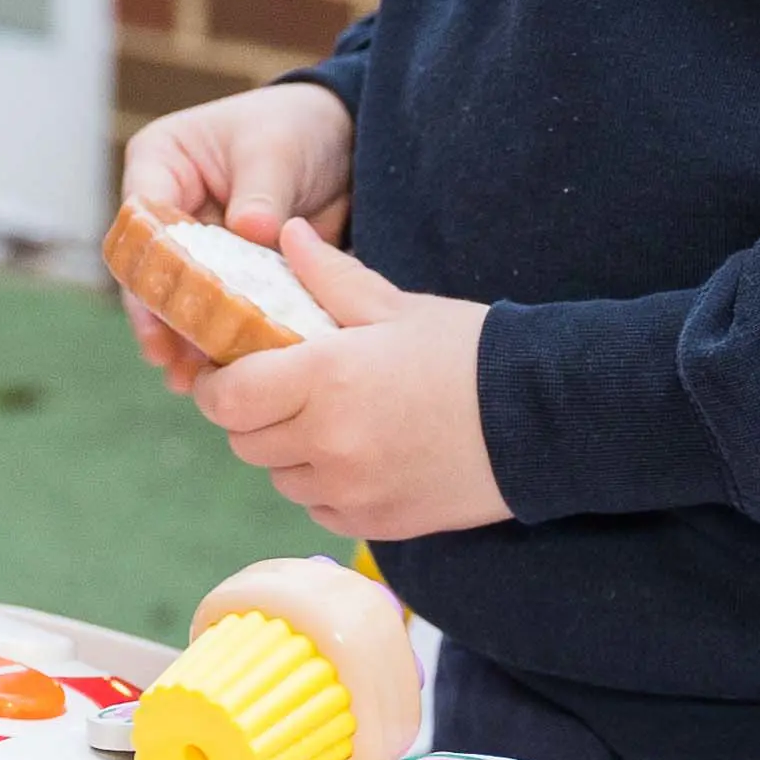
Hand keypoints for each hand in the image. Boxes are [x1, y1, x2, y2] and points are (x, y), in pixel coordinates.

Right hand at [118, 82, 355, 385]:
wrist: (347, 144)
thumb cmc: (298, 127)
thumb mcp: (277, 149)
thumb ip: (261, 192)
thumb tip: (251, 231)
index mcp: (161, 161)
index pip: (140, 217)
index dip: (148, 264)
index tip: (161, 307)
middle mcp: (169, 207)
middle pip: (151, 268)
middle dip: (158, 315)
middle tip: (169, 358)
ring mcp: (196, 245)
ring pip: (178, 298)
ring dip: (183, 339)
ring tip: (190, 381)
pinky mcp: (227, 275)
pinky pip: (216, 312)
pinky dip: (219, 340)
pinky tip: (222, 375)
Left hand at [186, 217, 514, 542]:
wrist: (543, 418)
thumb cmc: (468, 351)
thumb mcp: (395, 305)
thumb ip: (329, 275)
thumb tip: (287, 235)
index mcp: (324, 378)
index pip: (227, 399)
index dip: (217, 385)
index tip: (227, 370)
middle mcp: (328, 442)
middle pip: (245, 442)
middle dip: (251, 415)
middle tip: (278, 390)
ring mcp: (351, 490)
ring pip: (279, 478)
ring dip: (287, 452)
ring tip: (323, 420)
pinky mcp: (376, 524)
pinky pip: (319, 508)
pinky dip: (323, 486)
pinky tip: (355, 456)